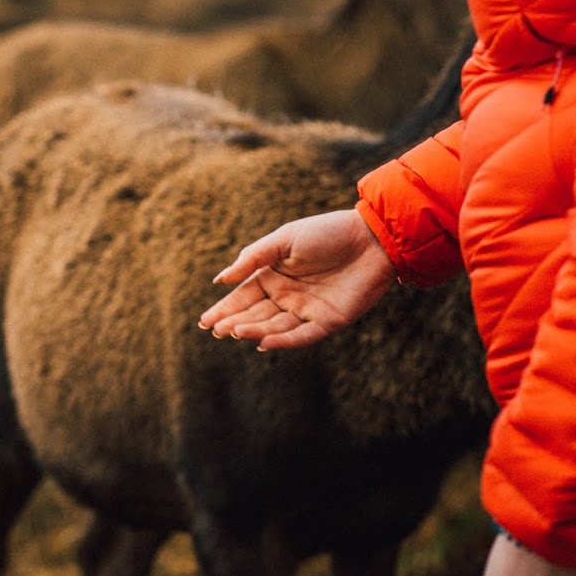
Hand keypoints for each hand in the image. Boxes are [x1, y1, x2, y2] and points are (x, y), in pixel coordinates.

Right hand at [197, 209, 393, 349]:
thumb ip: (252, 259)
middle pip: (255, 314)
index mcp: (273, 276)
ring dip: (255, 331)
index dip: (224, 310)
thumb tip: (220, 280)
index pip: (243, 297)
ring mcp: (307, 310)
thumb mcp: (283, 240)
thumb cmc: (326, 233)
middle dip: (234, 323)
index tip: (205, 321)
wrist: (370, 238)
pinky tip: (264, 342)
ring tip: (235, 332)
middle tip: (216, 331)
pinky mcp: (328, 321)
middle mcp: (287, 296)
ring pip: (275, 326)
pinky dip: (284, 341)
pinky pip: (303, 335)